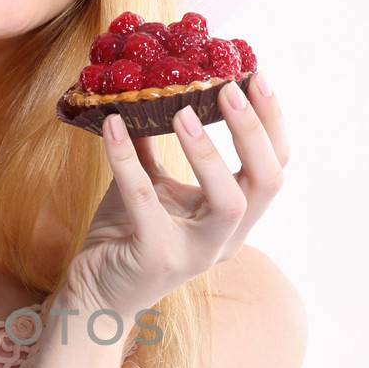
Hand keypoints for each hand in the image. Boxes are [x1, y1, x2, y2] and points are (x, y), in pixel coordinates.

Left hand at [66, 74, 287, 320]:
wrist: (94, 291)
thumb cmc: (126, 235)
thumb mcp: (150, 184)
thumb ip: (155, 144)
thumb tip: (152, 85)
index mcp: (233, 218)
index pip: (274, 166)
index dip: (271, 121)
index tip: (254, 76)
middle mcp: (226, 238)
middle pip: (268, 182)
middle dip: (253, 132)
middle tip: (227, 88)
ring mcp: (196, 253)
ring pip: (229, 201)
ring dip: (208, 152)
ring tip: (181, 110)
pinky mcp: (158, 257)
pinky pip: (146, 201)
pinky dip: (127, 158)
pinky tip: (112, 125)